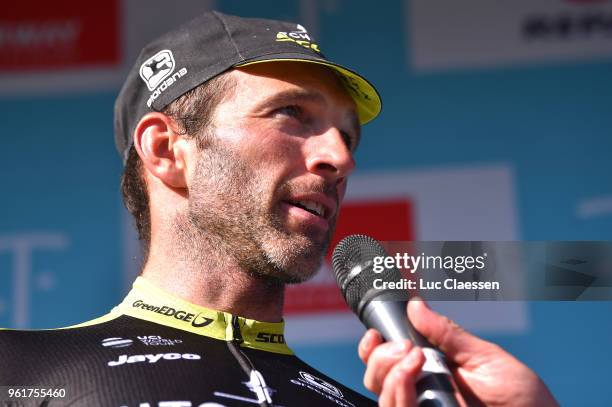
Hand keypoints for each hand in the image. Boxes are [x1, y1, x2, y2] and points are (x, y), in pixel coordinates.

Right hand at [358, 299, 558, 406]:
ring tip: (415, 360)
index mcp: (432, 371)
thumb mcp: (484, 356)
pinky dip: (399, 391)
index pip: (387, 362)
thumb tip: (416, 305)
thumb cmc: (522, 397)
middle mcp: (422, 393)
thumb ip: (447, 333)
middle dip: (381, 356)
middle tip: (407, 347)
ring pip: (382, 396)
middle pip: (376, 377)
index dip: (373, 348)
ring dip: (390, 371)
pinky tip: (414, 377)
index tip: (375, 334)